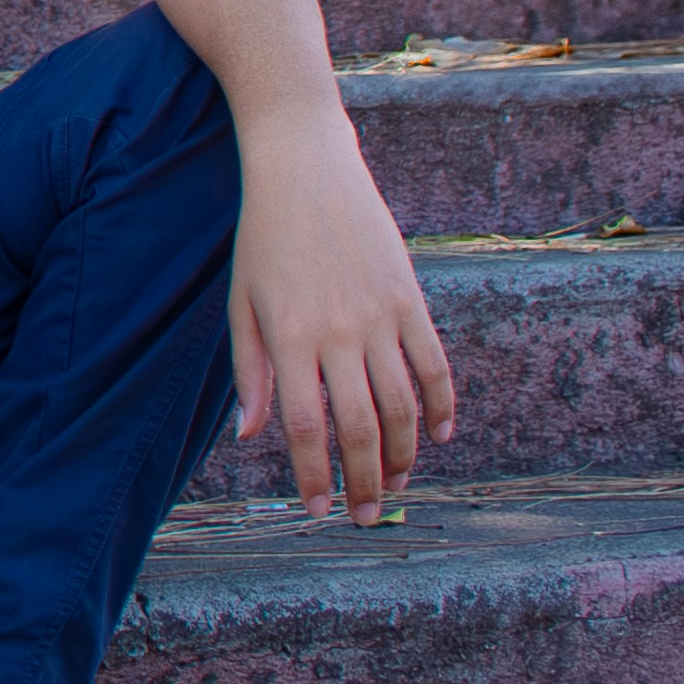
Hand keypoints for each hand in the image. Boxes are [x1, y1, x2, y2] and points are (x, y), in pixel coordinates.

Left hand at [232, 126, 455, 522]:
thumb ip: (249, 371)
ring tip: (397, 485)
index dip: (313, 473)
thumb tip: (251, 436)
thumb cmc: (263, 238)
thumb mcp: (241, 302)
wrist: (306, 168)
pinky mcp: (411, 299)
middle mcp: (339, 332)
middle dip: (364, 481)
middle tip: (363, 516)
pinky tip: (438, 435)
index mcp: (289, 338)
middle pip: (361, 427)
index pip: (304, 426)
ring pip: (403, 405)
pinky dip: (441, 405)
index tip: (317, 508)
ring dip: (403, 454)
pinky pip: (434, 365)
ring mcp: (381, 316)